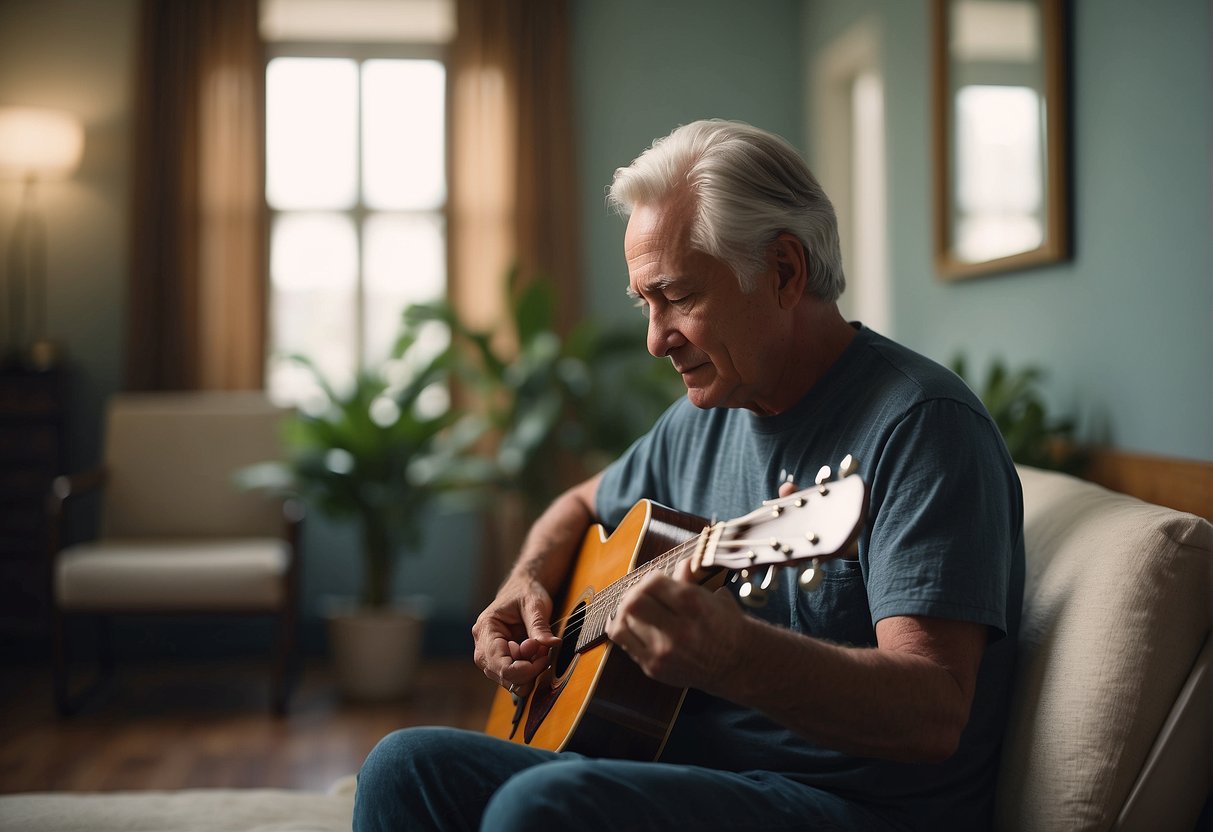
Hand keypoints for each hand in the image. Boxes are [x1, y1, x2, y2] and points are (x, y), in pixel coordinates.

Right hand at [472, 574, 560, 694]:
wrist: (522, 589)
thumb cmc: (525, 592)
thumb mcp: (535, 604)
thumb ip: (540, 626)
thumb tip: (552, 645)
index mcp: (486, 629)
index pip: (501, 665)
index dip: (525, 669)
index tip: (544, 658)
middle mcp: (482, 646)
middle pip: (504, 676)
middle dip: (529, 669)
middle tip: (544, 651)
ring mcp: (489, 656)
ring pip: (510, 680)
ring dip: (529, 670)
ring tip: (539, 649)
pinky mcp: (499, 660)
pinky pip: (514, 676)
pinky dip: (529, 669)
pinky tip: (536, 653)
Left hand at [605, 559, 747, 693]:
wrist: (737, 664)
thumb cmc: (725, 625)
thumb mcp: (714, 596)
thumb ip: (690, 578)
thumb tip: (680, 562)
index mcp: (693, 605)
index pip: (652, 582)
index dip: (650, 579)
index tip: (654, 583)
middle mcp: (678, 629)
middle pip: (633, 602)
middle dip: (633, 595)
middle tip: (639, 595)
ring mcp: (665, 651)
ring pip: (624, 621)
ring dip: (626, 612)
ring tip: (634, 610)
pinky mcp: (654, 668)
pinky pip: (623, 641)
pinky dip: (621, 628)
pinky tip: (627, 623)